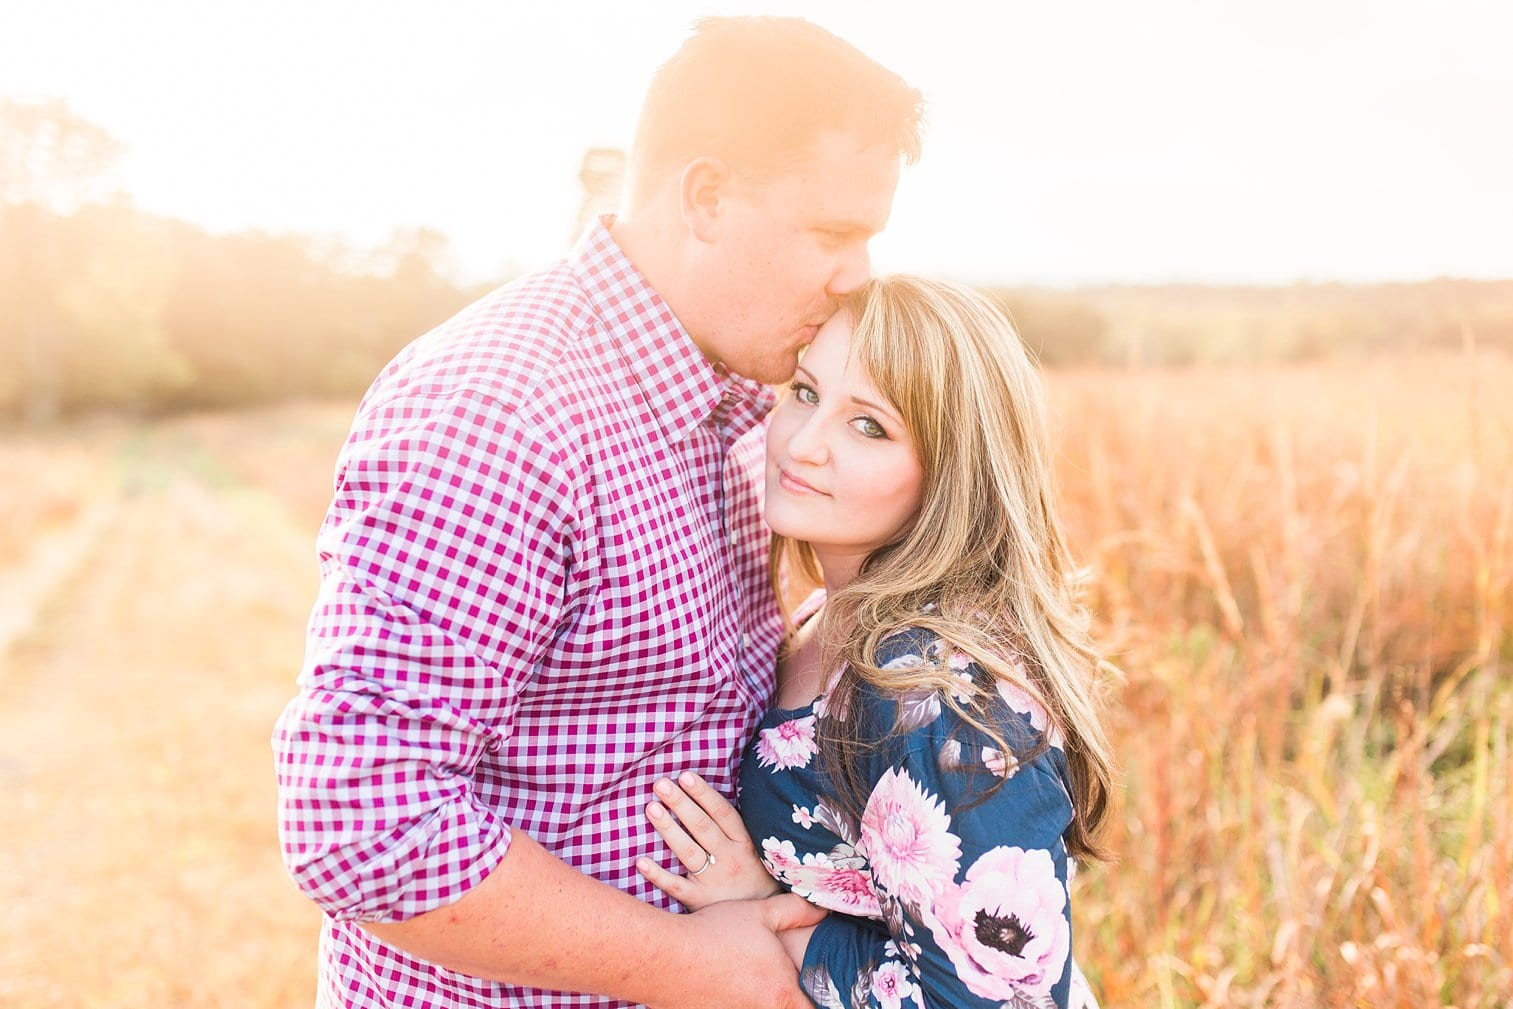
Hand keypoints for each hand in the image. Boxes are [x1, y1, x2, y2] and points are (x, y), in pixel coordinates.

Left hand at [636, 771, 781, 908]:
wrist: (762, 917)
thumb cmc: (753, 874)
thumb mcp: (754, 848)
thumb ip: (733, 826)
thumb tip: (706, 794)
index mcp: (744, 842)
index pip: (721, 812)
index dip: (703, 793)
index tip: (685, 775)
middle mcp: (730, 859)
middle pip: (703, 827)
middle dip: (681, 803)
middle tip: (661, 784)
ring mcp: (714, 881)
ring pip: (689, 852)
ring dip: (669, 829)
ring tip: (651, 808)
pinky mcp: (699, 901)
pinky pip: (676, 887)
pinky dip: (658, 875)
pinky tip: (640, 861)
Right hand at [657, 894, 826, 1008]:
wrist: (664, 955)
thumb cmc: (715, 933)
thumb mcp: (761, 914)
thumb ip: (797, 912)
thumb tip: (822, 911)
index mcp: (780, 992)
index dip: (822, 1000)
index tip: (817, 987)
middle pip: (784, 1007)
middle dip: (786, 994)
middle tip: (782, 974)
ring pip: (755, 1006)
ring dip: (756, 992)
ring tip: (745, 970)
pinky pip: (730, 1006)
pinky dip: (731, 996)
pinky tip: (721, 975)